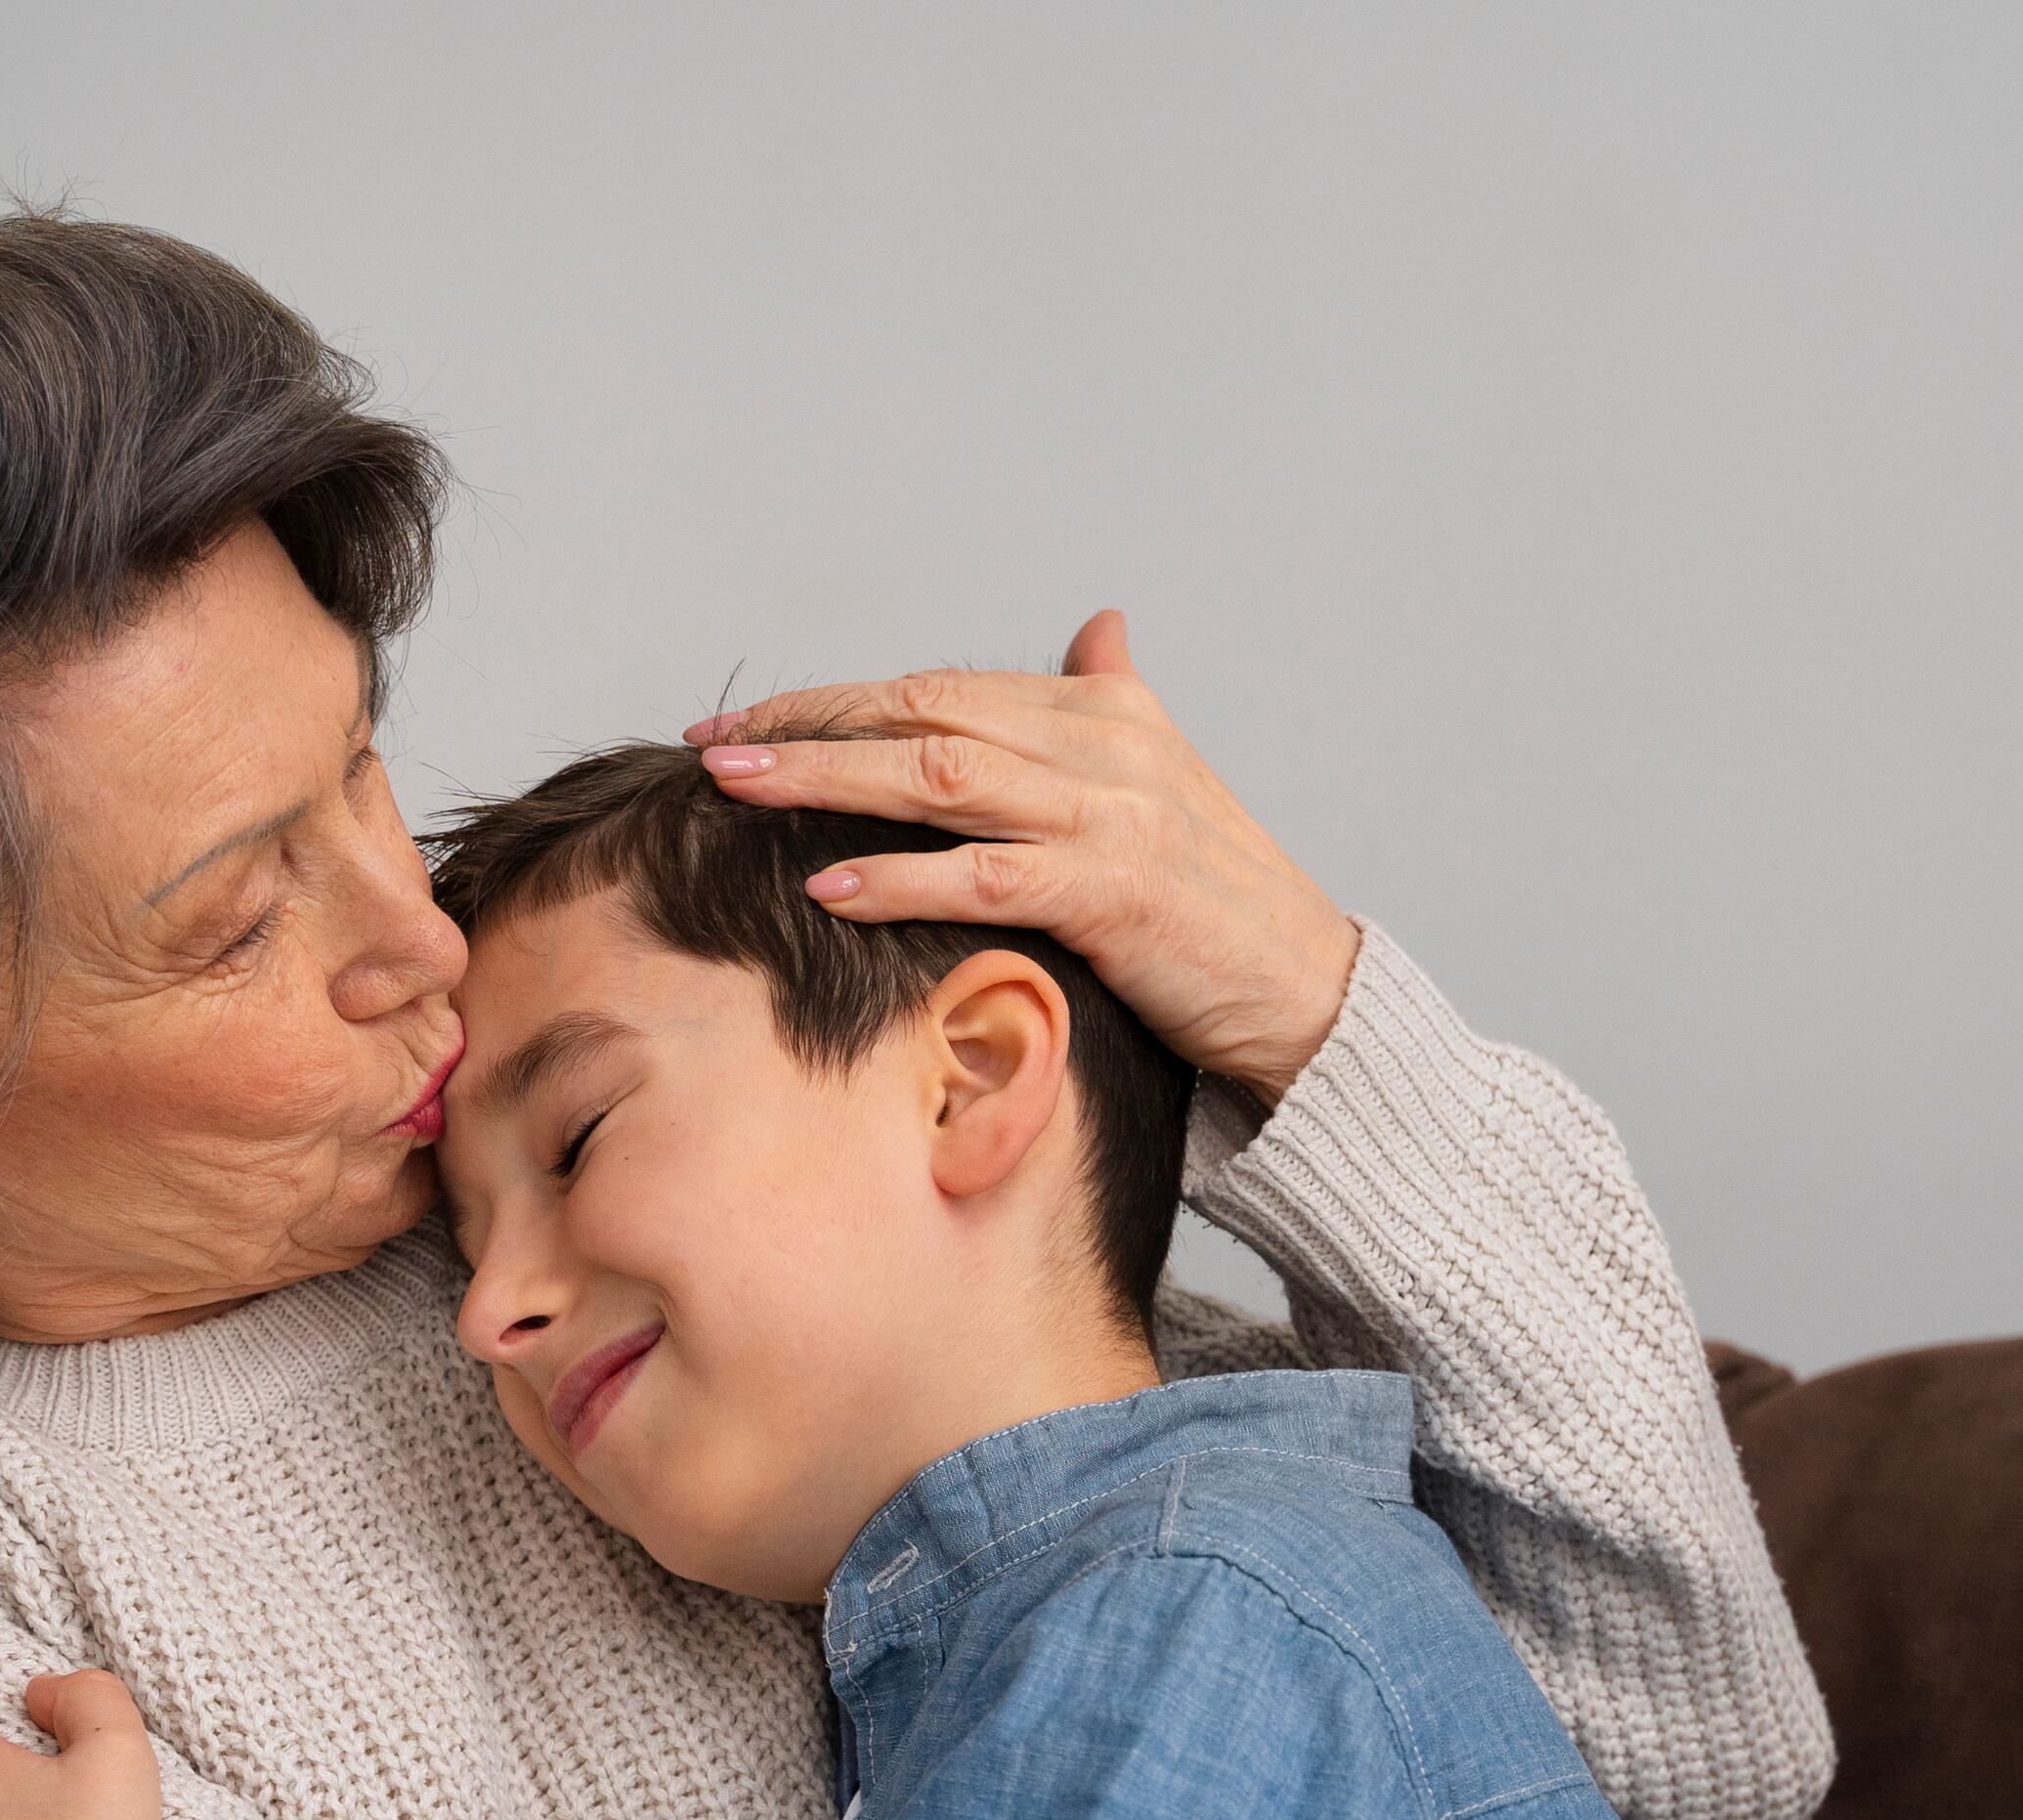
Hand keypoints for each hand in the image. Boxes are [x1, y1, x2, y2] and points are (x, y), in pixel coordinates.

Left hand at [688, 612, 1363, 1098]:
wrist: (1307, 992)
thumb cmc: (1221, 905)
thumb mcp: (1167, 783)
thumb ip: (1116, 700)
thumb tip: (1097, 625)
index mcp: (1106, 711)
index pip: (938, 689)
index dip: (835, 703)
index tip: (748, 725)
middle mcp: (1106, 744)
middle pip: (924, 715)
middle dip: (808, 728)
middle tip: (715, 749)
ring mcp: (1113, 815)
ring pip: (940, 779)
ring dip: (829, 781)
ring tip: (739, 792)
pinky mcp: (1116, 892)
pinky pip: (984, 876)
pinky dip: (900, 877)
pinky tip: (829, 885)